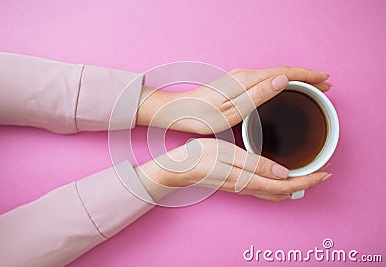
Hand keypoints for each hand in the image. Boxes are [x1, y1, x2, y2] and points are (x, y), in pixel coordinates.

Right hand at [135, 138, 330, 201]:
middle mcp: (250, 187)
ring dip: (295, 184)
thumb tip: (283, 172)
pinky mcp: (238, 183)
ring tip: (306, 173)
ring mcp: (244, 187)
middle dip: (306, 184)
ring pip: (277, 191)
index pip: (288, 185)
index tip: (325, 172)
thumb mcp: (229, 156)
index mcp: (250, 180)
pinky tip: (279, 174)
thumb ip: (257, 165)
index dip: (309, 181)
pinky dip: (280, 184)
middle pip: (286, 191)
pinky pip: (266, 188)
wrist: (181, 168)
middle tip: (321, 172)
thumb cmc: (202, 159)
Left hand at [137, 66, 330, 133]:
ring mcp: (239, 79)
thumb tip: (282, 80)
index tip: (325, 80)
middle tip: (324, 85)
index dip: (307, 76)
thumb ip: (258, 95)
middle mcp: (244, 75)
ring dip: (294, 79)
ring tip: (310, 87)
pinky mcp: (235, 84)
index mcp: (247, 81)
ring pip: (274, 75)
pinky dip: (280, 83)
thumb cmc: (204, 116)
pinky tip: (284, 89)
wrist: (180, 112)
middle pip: (282, 72)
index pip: (284, 73)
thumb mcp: (233, 111)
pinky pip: (265, 80)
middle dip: (305, 77)